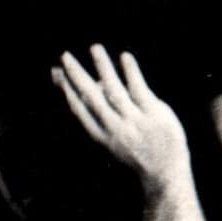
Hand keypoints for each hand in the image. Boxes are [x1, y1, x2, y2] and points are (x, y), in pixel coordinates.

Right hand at [52, 49, 190, 185]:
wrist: (164, 172)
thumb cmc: (139, 153)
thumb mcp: (114, 141)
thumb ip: (104, 116)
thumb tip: (95, 86)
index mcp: (101, 136)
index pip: (79, 109)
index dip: (66, 90)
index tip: (57, 72)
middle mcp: (114, 128)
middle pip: (91, 98)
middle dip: (77, 76)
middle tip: (65, 55)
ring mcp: (134, 121)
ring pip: (114, 90)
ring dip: (103, 67)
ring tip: (94, 47)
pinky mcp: (153, 113)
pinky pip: (139, 89)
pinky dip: (131, 72)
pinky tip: (124, 56)